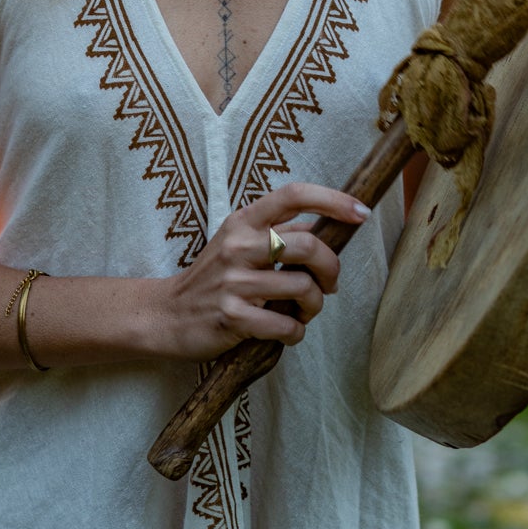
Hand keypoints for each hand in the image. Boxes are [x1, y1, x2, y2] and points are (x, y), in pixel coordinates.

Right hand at [152, 180, 368, 361]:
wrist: (166, 314)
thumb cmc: (214, 278)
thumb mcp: (239, 244)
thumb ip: (279, 234)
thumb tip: (326, 228)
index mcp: (243, 221)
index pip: (293, 195)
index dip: (333, 201)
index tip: (361, 212)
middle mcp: (238, 245)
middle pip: (308, 245)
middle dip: (332, 268)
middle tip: (330, 284)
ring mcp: (234, 281)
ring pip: (302, 288)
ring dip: (315, 306)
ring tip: (304, 312)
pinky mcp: (232, 316)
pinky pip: (285, 325)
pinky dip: (295, 333)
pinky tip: (287, 333)